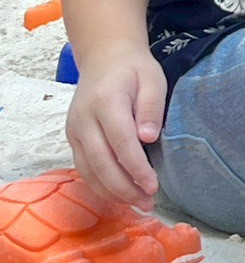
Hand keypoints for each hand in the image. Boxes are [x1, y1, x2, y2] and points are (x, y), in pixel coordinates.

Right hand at [65, 47, 165, 209]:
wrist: (105, 58)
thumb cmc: (134, 70)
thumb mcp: (152, 79)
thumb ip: (151, 106)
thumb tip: (148, 137)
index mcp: (106, 101)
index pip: (120, 142)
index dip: (136, 168)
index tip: (154, 185)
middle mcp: (84, 119)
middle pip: (101, 162)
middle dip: (125, 188)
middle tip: (148, 202)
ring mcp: (74, 130)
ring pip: (89, 170)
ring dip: (112, 192)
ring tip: (138, 204)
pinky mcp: (72, 138)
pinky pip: (83, 168)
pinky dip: (100, 185)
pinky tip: (120, 195)